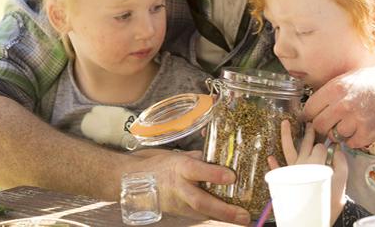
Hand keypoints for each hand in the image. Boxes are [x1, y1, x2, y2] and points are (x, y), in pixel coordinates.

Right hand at [131, 149, 249, 223]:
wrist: (131, 181)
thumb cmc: (158, 164)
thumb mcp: (179, 156)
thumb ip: (200, 158)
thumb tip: (221, 155)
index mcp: (180, 168)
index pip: (198, 170)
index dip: (215, 174)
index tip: (232, 176)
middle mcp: (179, 188)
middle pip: (201, 201)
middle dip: (223, 209)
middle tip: (243, 215)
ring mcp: (178, 203)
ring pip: (202, 213)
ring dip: (223, 217)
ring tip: (243, 219)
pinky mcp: (178, 212)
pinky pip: (199, 215)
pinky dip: (215, 215)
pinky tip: (231, 216)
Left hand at [268, 121, 347, 224]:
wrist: (316, 221)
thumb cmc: (331, 202)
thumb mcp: (342, 182)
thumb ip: (341, 164)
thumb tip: (337, 150)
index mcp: (316, 162)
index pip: (320, 146)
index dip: (326, 143)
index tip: (330, 141)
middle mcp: (302, 164)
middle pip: (305, 143)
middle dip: (308, 132)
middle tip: (310, 122)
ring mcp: (292, 171)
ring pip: (288, 149)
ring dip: (286, 135)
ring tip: (284, 123)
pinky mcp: (285, 181)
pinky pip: (277, 170)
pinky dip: (274, 164)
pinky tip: (270, 157)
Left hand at [302, 62, 374, 147]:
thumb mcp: (354, 76)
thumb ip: (334, 90)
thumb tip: (316, 105)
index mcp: (337, 87)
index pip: (309, 109)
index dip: (311, 114)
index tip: (315, 116)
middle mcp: (344, 104)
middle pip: (318, 126)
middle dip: (324, 126)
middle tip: (333, 122)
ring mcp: (356, 121)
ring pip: (335, 136)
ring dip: (342, 132)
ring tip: (354, 121)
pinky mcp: (369, 134)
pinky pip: (351, 143)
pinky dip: (355, 139)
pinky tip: (364, 127)